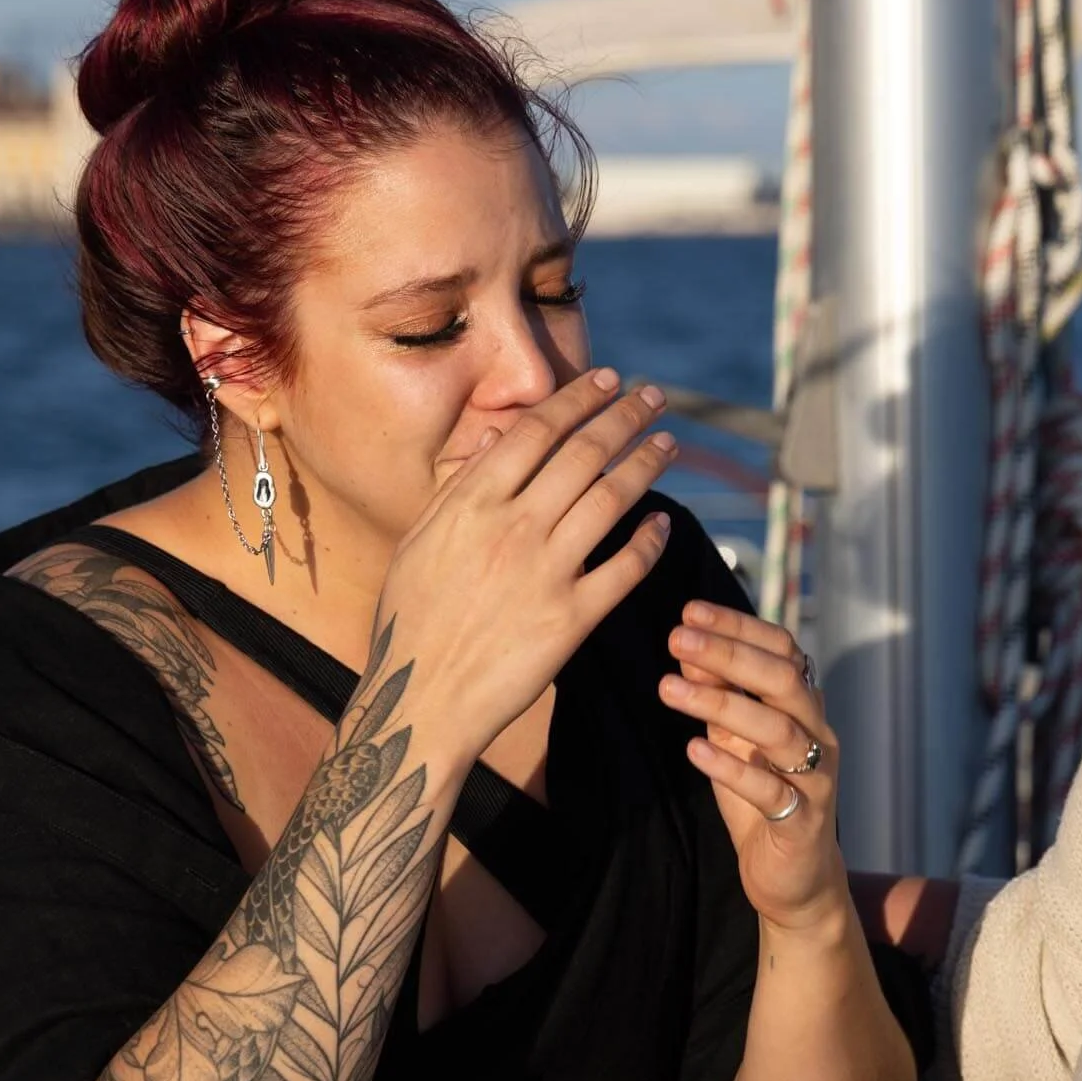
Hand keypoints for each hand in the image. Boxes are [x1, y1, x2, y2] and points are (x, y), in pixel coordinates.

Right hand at [376, 368, 675, 756]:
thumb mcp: (418, 542)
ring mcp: (547, 573)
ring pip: (614, 499)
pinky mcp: (573, 619)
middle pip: (585, 454)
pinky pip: (626, 568)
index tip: (609, 380)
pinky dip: (650, 540)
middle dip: (627, 417)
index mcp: (472, 503)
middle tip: (654, 398)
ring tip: (668, 444)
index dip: (579, 398)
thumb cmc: (413, 620)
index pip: (538, 430)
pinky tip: (663, 522)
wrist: (423, 700)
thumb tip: (499, 436)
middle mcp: (513, 528)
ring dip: (648, 463)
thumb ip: (459, 486)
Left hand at [659, 601, 847, 932]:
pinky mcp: (803, 821)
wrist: (795, 878)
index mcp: (804, 707)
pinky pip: (770, 790)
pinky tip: (694, 751)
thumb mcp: (735, 740)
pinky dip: (731, 769)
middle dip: (729, 654)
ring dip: (720, 704)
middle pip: (783, 680)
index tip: (689, 612)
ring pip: (776, 730)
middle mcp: (817, 734)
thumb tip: (689, 650)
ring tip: (668, 688)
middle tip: (676, 638)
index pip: (782, 649)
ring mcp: (815, 777)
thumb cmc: (763, 797)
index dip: (738, 627)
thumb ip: (721, 697)